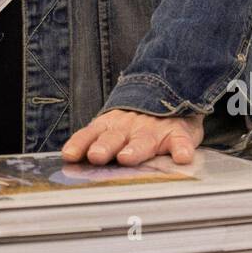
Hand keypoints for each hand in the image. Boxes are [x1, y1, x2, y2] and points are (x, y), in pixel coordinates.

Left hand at [62, 108, 203, 165]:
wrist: (169, 93)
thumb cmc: (135, 121)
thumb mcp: (112, 125)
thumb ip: (94, 139)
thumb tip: (69, 158)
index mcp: (110, 126)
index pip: (91, 135)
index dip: (80, 144)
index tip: (70, 155)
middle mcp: (129, 127)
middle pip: (114, 138)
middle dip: (103, 146)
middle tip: (96, 155)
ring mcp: (154, 130)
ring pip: (144, 140)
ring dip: (135, 149)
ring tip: (128, 157)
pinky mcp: (178, 133)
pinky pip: (181, 141)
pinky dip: (182, 148)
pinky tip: (182, 157)